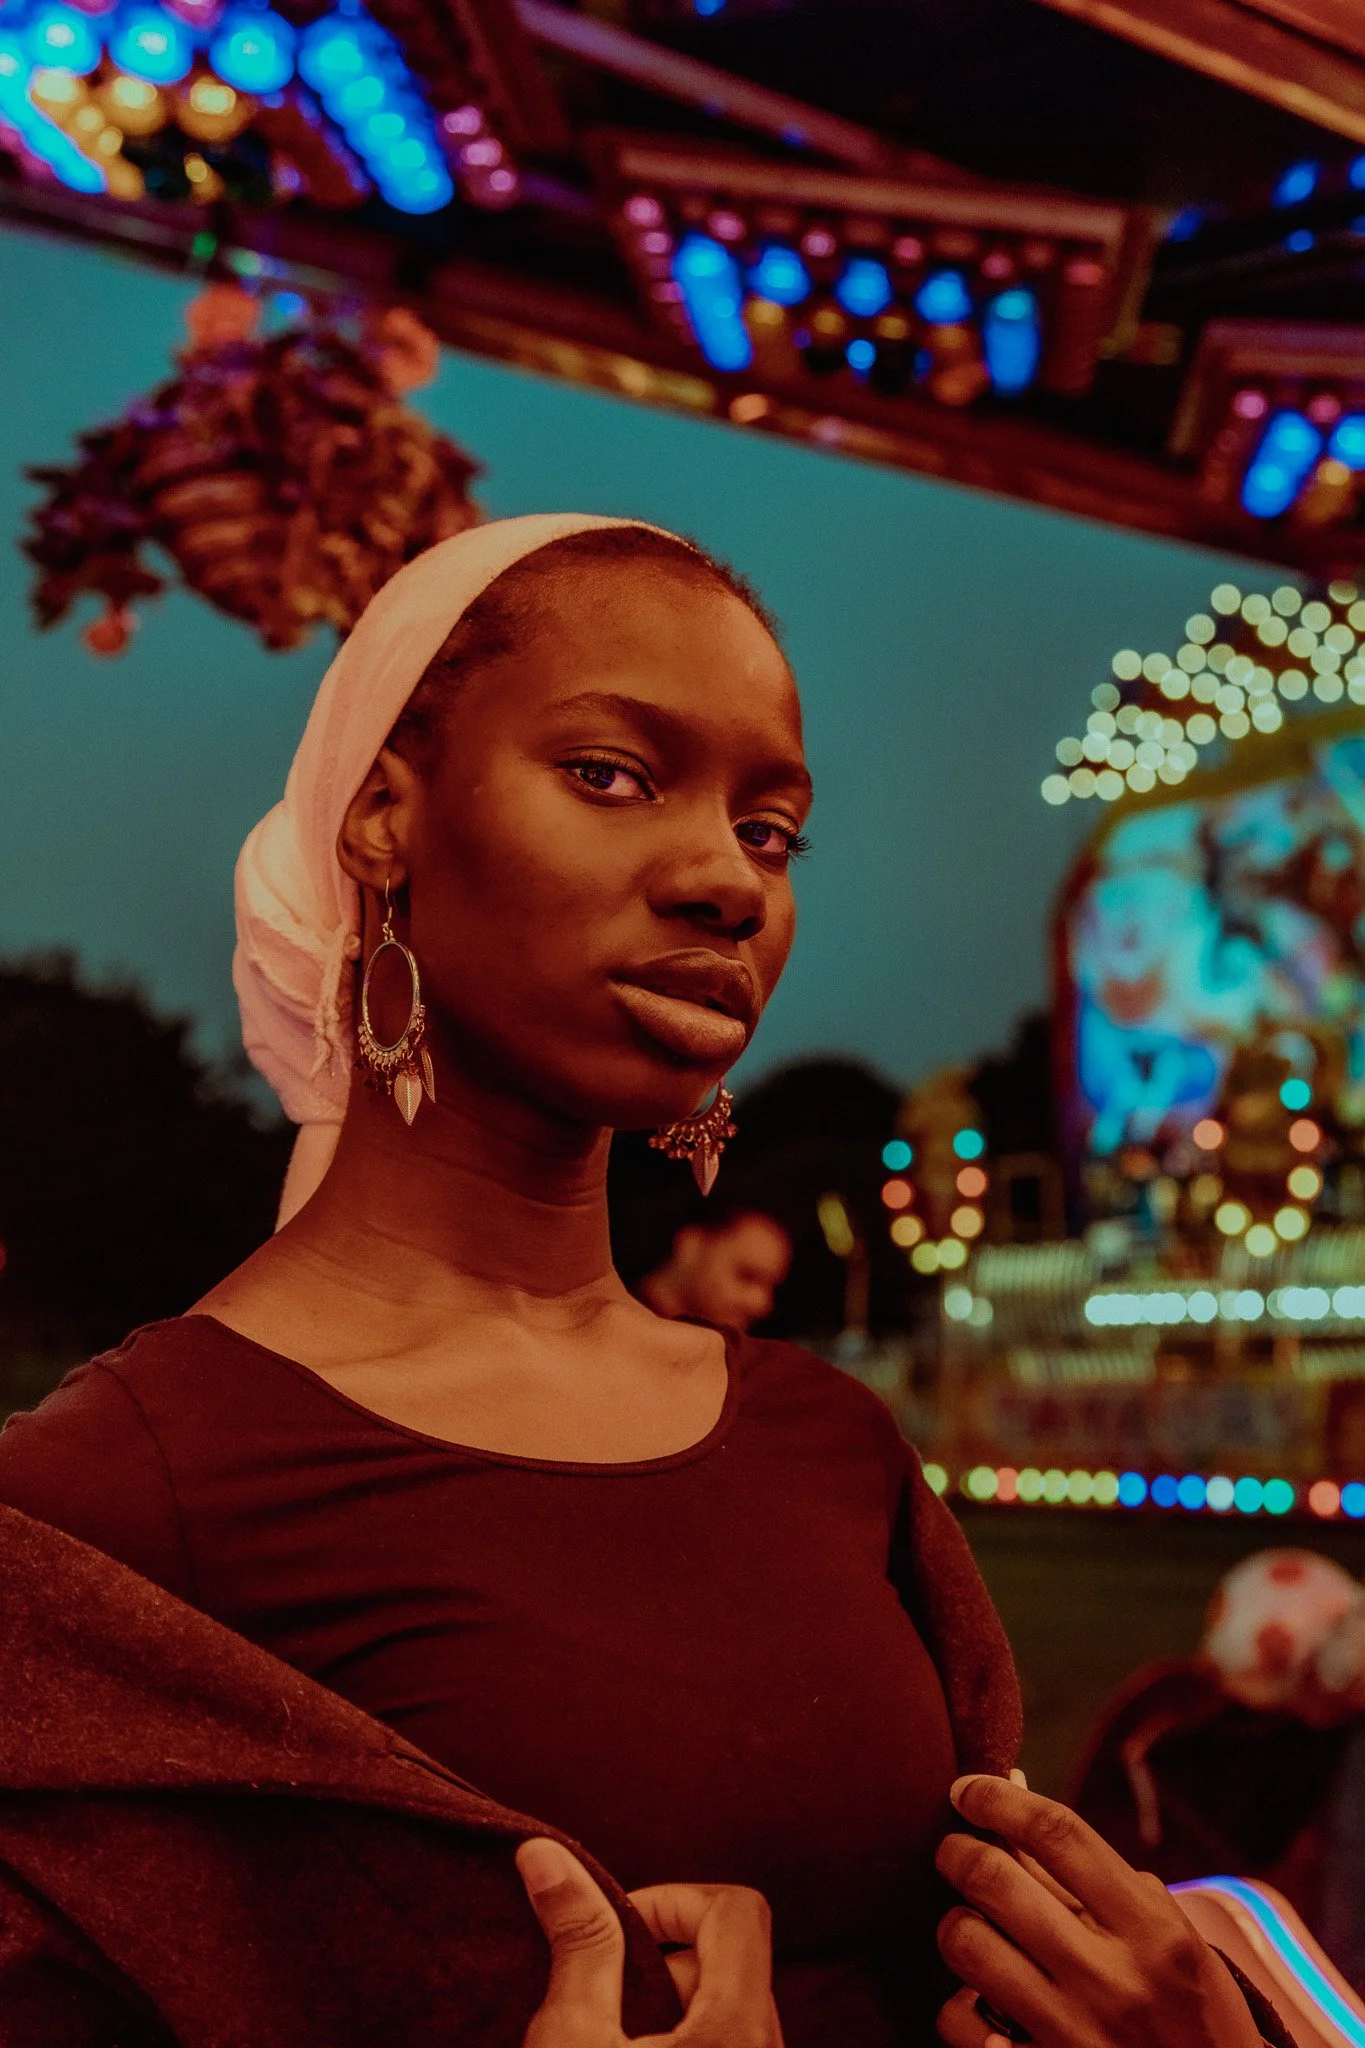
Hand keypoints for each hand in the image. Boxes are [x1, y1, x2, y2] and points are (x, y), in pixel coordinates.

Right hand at [516, 1837, 783, 2046]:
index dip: (673, 1902)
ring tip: (606, 2035)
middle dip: (660, 1957)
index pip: (738, 1909)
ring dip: (666, 2003)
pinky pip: (725, 2043)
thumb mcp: (572, 2038)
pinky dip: (680, 2037)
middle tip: (599, 1992)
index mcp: (738, 2029)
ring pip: (725, 2006)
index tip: (619, 1933)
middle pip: (728, 1958)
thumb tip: (545, 1853)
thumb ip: (578, 1940)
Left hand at [934, 1775, 1263, 2047]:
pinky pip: (960, 2019)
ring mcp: (1075, 2033)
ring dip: (957, 1922)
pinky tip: (979, 1996)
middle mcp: (1113, 1980)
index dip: (998, 1799)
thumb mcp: (1171, 1939)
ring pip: (966, 1942)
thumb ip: (1101, 1876)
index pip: (1057, 1834)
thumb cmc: (1192, 2014)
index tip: (966, 1789)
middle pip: (994, 1880)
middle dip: (957, 1852)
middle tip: (955, 1850)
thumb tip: (1016, 1793)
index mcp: (1154, 1932)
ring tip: (971, 1923)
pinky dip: (959, 2002)